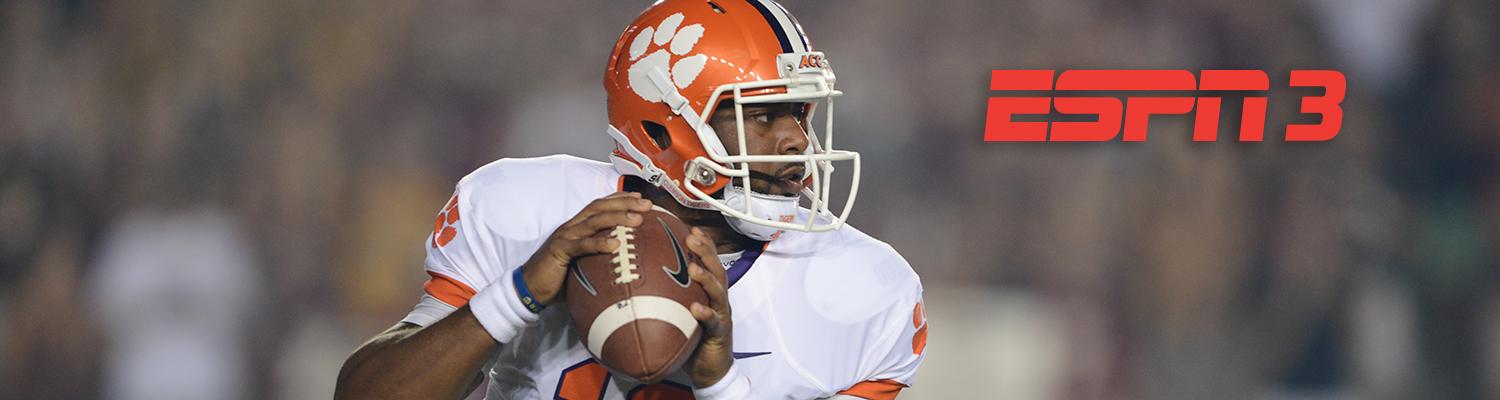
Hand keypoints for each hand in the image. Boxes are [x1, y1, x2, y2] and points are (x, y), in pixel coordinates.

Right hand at [520, 191, 653, 304]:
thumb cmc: (560, 276)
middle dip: (624, 203)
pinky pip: (581, 246)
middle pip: (600, 207)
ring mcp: (565, 237)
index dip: (620, 198)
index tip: (640, 196)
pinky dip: (598, 243)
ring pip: (593, 221)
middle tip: (646, 204)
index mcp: (578, 226)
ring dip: (617, 217)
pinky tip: (615, 244)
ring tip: (637, 219)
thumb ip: (600, 256)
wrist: (530, 287)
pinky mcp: (559, 251)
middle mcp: (572, 226)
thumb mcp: (583, 262)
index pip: (600, 205)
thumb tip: (626, 260)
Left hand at [682, 227, 733, 387]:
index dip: (703, 244)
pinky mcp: (719, 334)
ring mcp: (721, 315)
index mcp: (710, 292)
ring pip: (718, 291)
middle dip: (705, 251)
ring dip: (706, 277)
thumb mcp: (680, 312)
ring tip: (693, 267)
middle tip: (691, 236)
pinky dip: (706, 314)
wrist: (710, 369)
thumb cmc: (693, 339)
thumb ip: (669, 297)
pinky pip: (714, 322)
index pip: (710, 263)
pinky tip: (696, 308)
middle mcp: (718, 300)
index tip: (690, 227)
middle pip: (716, 269)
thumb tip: (640, 282)